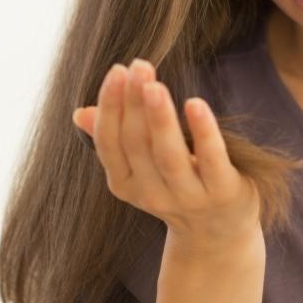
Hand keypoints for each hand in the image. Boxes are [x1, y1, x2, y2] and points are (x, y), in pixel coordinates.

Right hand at [72, 58, 262, 253]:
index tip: (117, 70)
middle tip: (138, 66)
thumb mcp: (144, 168)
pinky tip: (195, 103)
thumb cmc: (180, 186)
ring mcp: (189, 197)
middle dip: (134, 103)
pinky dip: (203, 132)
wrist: (220, 236)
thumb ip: (117, 139)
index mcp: (127, 184)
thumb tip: (79, 113)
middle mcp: (153, 195)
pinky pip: (211, 160)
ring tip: (154, 85)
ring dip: (159, 119)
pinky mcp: (223, 193)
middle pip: (137, 144)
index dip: (110, 107)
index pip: (110, 144)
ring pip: (168, 156)